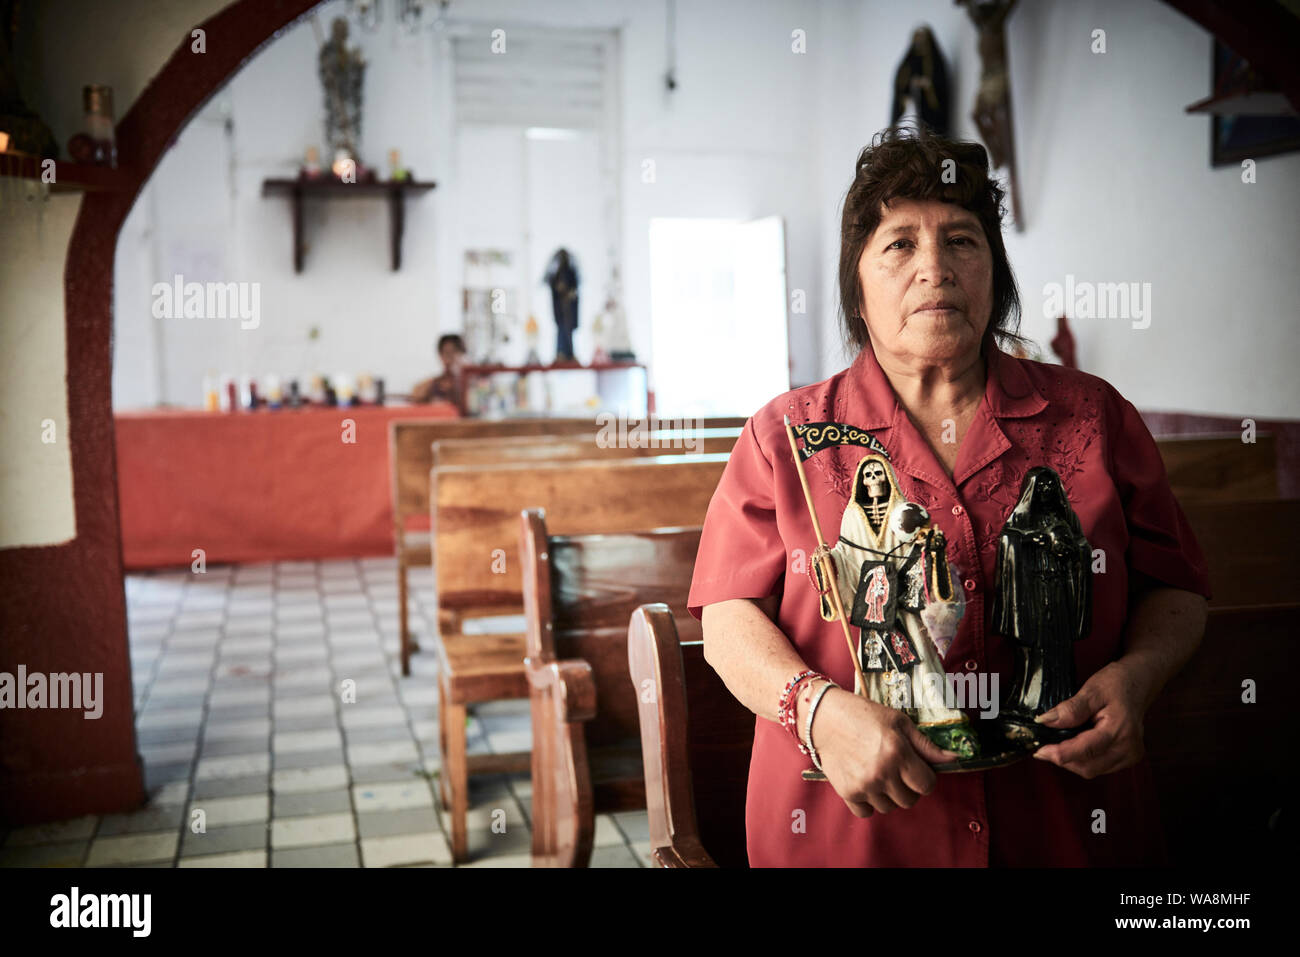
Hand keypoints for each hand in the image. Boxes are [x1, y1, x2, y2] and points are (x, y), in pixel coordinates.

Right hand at [812, 688, 960, 816]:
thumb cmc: (864, 714)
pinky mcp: (847, 793)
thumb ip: (926, 745)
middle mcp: (882, 772)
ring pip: (890, 808)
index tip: (916, 768)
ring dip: (889, 795)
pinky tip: (866, 784)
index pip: (927, 785)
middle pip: (910, 800)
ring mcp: (864, 785)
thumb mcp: (899, 722)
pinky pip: (867, 812)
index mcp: (898, 753)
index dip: (925, 777)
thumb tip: (954, 759)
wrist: (824, 717)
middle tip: (897, 771)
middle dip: (908, 787)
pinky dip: (869, 802)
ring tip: (880, 774)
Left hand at [1032, 660, 1149, 777]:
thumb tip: (1046, 721)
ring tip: (1059, 743)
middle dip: (1063, 759)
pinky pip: (1099, 767)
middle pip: (1087, 767)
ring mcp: (1130, 756)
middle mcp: (1128, 748)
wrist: (1139, 684)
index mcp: (1120, 730)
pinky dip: (1083, 759)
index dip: (1058, 753)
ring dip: (1071, 761)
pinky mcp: (1128, 758)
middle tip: (1044, 746)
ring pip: (1092, 770)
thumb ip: (1070, 709)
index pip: (1084, 751)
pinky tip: (1075, 745)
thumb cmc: (1118, 684)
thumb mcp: (1092, 690)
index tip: (1039, 750)